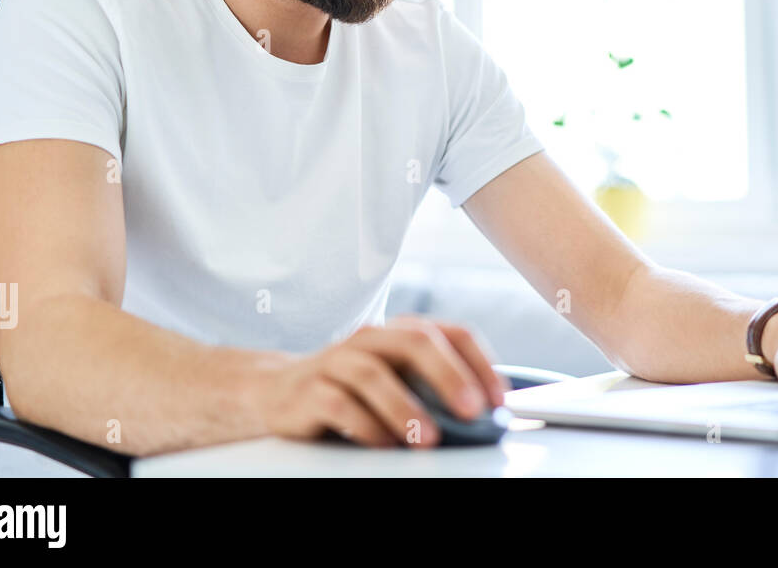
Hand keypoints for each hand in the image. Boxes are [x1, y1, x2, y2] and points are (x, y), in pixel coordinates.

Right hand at [252, 315, 506, 448]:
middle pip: (414, 342)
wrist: (279, 393)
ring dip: (405, 408)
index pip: (451, 332)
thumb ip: (434, 390)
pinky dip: (365, 426)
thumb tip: (486, 417)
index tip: (498, 399)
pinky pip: (338, 404)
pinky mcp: (307, 390)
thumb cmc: (354, 391)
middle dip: (448, 376)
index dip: (480, 362)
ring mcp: (336, 361)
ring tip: (428, 438)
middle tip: (471, 410)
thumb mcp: (397, 382)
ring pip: (373, 374)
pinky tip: (384, 444)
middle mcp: (370, 339)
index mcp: (400, 333)